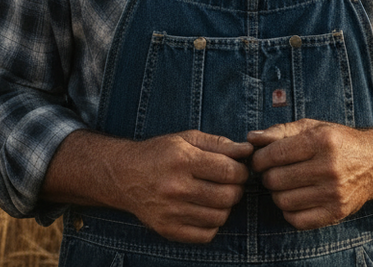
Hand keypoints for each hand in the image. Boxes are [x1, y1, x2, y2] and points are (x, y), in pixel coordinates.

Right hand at [111, 130, 253, 242]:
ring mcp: (171, 212)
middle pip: (227, 196)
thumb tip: (247, 150)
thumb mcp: (187, 138)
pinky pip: (206, 234)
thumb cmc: (160, 153)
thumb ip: (220, 143)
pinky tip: (205, 210)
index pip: (228, 171)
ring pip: (219, 216)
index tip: (238, 169)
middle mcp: (176, 187)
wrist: (124, 175)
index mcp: (182, 160)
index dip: (241, 171)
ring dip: (225, 206)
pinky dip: (212, 224)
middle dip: (236, 189)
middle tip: (230, 183)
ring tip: (217, 195)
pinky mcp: (167, 229)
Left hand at [247, 119, 372, 229]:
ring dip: (277, 194)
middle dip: (267, 176)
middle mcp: (329, 168)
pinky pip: (297, 220)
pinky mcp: (336, 213)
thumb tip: (251, 138)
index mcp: (321, 141)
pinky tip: (295, 199)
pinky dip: (289, 211)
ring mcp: (334, 193)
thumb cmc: (338, 142)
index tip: (260, 160)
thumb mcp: (312, 127)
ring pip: (283, 201)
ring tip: (284, 184)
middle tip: (272, 172)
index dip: (259, 159)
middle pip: (275, 180)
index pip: (274, 155)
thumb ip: (280, 131)